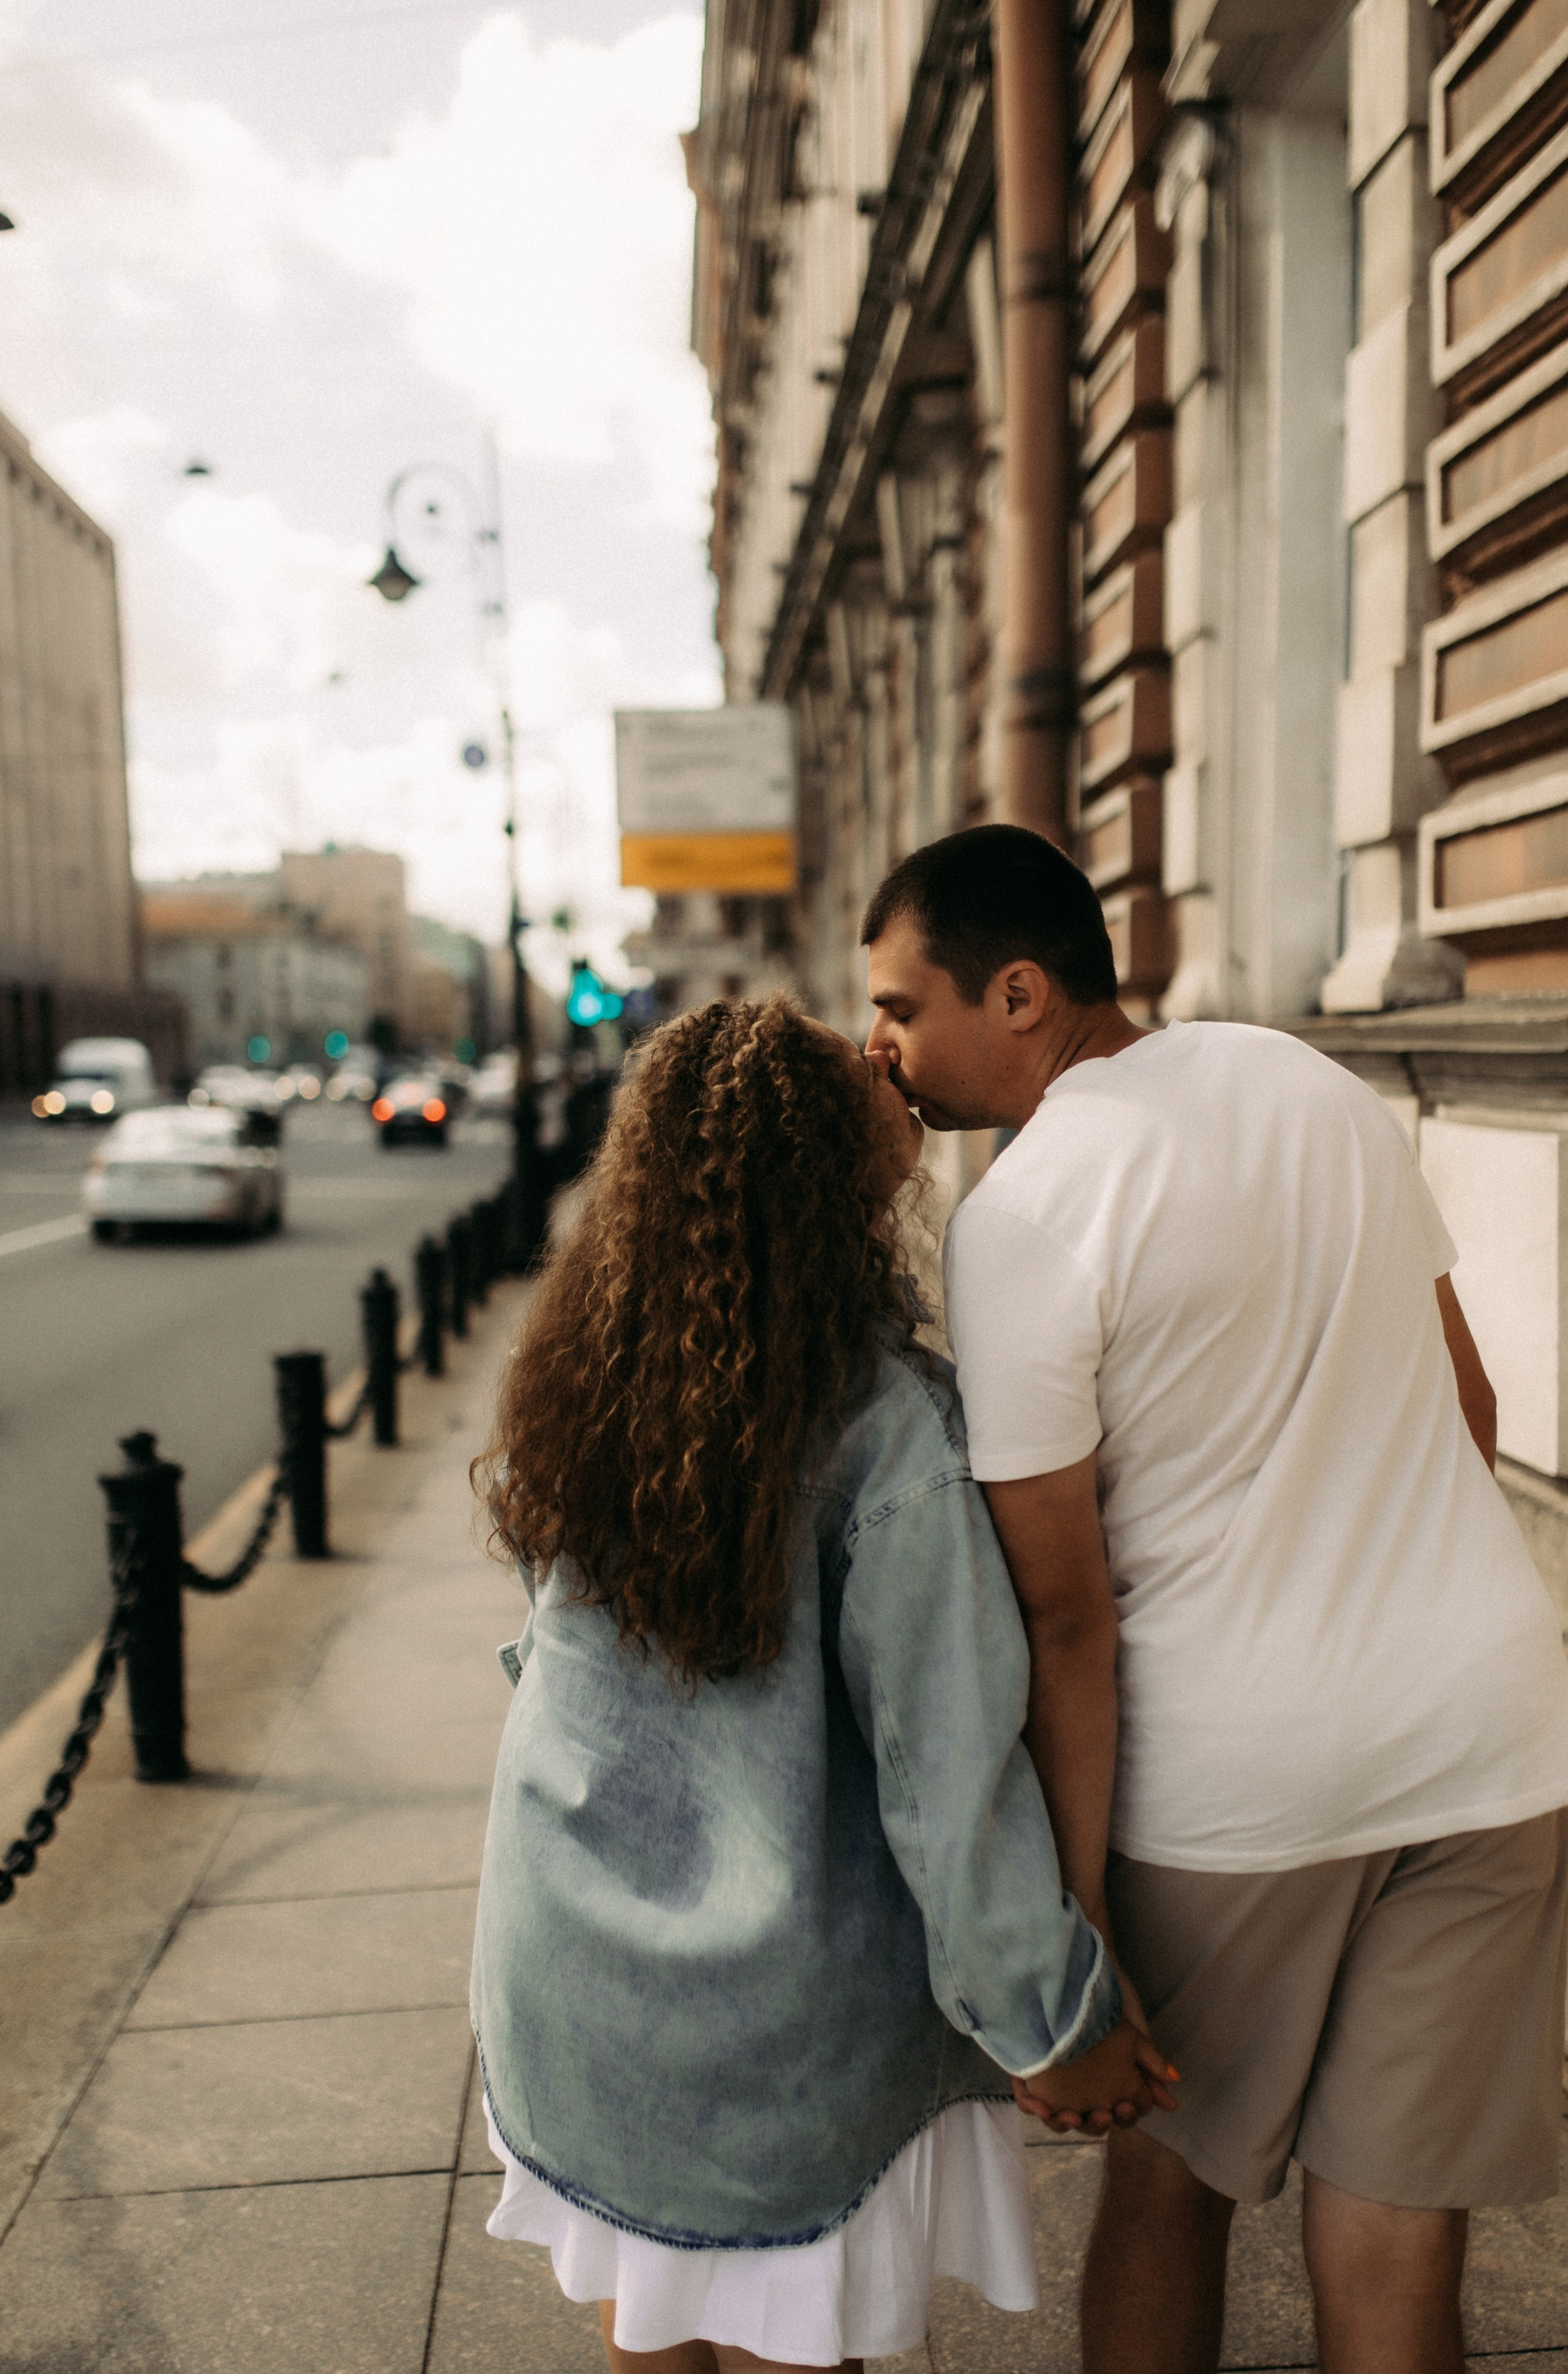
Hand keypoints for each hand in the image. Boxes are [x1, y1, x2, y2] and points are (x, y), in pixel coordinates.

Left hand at [1012, 2015, 1177, 2136]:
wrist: (1075, 1982)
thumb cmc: (1108, 2012)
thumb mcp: (1131, 2040)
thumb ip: (1151, 2072)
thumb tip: (1172, 2106)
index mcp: (1108, 2088)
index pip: (1118, 2117)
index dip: (1123, 2117)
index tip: (1123, 2106)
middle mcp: (1081, 2092)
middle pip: (1089, 2123)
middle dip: (1095, 2124)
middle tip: (1100, 2114)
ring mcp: (1055, 2086)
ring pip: (1057, 2119)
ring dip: (1062, 2123)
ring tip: (1069, 2115)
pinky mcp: (1030, 2075)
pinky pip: (1027, 2101)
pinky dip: (1031, 2108)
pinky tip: (1039, 2104)